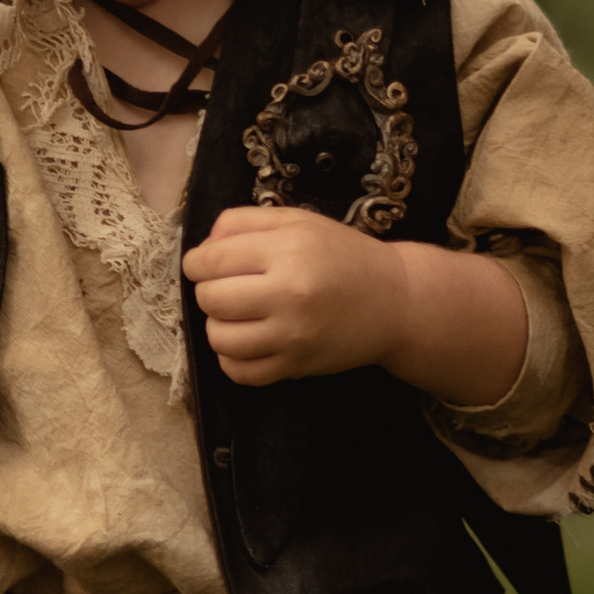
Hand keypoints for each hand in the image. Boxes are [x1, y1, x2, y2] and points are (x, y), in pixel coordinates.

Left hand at [183, 205, 526, 402]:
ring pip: (218, 338)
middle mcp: (289, 293)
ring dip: (220, 326)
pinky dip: (234, 359)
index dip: (198, 262)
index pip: (209, 260)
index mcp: (287, 250)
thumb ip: (243, 222)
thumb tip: (201, 247)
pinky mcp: (296, 366)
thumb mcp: (298, 221)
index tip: (208, 264)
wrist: (395, 301)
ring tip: (239, 315)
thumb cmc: (343, 256)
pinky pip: (239, 372)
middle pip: (209, 299)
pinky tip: (249, 342)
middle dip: (209, 291)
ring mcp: (292, 335)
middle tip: (230, 288)